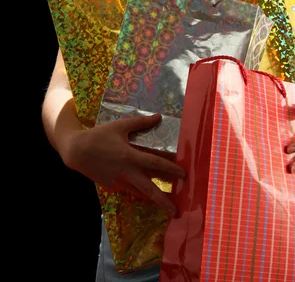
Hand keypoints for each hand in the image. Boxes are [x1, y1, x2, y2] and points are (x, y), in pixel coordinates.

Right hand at [61, 113, 185, 216]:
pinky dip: (139, 192)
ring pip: (139, 193)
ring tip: (166, 206)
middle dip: (163, 201)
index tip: (184, 175)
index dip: (170, 169)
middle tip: (176, 211)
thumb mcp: (120, 126)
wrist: (76, 151)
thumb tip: (159, 117)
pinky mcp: (112, 186)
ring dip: (153, 200)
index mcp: (130, 157)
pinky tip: (146, 193)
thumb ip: (141, 122)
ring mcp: (118, 182)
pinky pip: (129, 190)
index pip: (155, 164)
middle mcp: (126, 173)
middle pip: (148, 190)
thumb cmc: (99, 135)